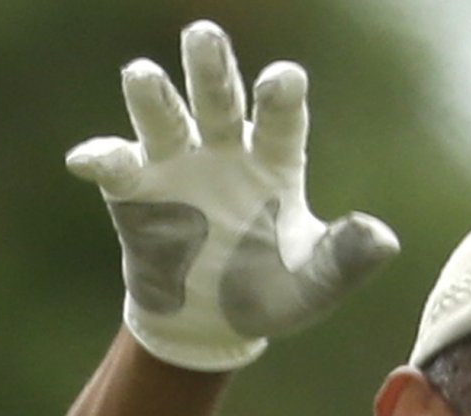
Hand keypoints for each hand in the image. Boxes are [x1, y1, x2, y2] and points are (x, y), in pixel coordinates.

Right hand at [66, 21, 398, 372]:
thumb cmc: (265, 294)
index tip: (281, 78)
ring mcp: (176, 165)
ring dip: (152, 96)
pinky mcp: (135, 191)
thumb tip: (382, 237)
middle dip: (211, 68)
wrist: (206, 326)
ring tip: (139, 74)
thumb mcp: (310, 287)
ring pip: (164, 118)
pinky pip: (116, 167)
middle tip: (202, 33)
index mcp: (274, 160)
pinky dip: (101, 158)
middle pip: (218, 98)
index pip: (280, 117)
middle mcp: (224, 149)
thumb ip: (343, 261)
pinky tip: (87, 159)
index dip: (280, 96)